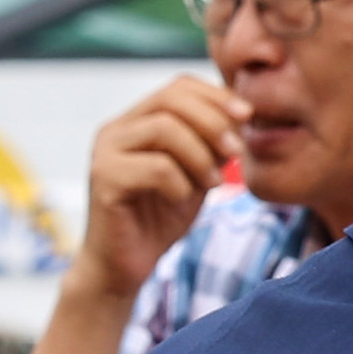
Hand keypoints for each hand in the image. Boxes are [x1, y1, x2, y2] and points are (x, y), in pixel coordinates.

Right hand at [75, 77, 246, 311]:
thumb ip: (211, 145)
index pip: (178, 86)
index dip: (216, 96)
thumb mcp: (195, 175)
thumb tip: (243, 116)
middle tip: (236, 151)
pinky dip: (181, 183)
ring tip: (212, 183)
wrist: (123, 267)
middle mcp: (116, 129)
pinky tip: (183, 201)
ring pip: (164, 129)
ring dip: (200, 156)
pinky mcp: (105, 179)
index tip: (247, 117)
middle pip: (170, 99)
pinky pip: (156, 167)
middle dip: (213, 122)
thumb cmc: (159, 220)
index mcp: (137, 121)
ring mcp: (106, 152)